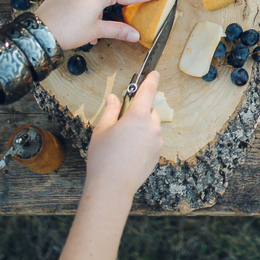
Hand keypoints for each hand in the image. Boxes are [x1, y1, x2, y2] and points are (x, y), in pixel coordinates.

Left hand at [34, 0, 167, 49]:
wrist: (38, 32)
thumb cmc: (68, 31)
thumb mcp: (96, 31)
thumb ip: (118, 30)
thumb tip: (136, 35)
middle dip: (120, 6)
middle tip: (132, 12)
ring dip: (100, 12)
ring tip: (96, 30)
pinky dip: (87, 9)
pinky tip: (83, 25)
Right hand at [84, 72, 162, 198]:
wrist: (112, 186)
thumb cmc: (103, 158)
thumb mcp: (101, 130)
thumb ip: (110, 111)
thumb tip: (113, 98)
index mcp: (137, 116)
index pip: (148, 91)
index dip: (151, 80)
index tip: (154, 73)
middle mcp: (152, 127)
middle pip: (150, 111)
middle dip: (139, 112)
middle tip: (121, 122)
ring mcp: (157, 141)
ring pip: (152, 127)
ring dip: (142, 128)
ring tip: (123, 142)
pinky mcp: (157, 154)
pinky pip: (152, 141)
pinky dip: (144, 141)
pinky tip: (128, 152)